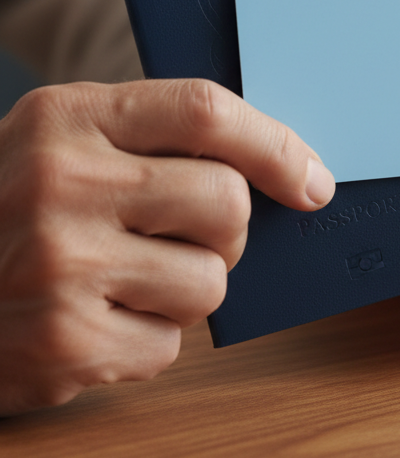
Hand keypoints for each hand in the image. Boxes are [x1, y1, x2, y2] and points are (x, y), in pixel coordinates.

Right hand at [0, 79, 334, 414]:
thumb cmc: (16, 214)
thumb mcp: (66, 149)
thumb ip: (158, 143)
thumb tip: (291, 174)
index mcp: (66, 118)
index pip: (205, 111)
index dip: (276, 146)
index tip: (312, 180)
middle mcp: (59, 183)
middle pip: (227, 201)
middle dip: (227, 232)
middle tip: (181, 239)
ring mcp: (58, 265)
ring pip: (212, 280)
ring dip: (186, 291)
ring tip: (121, 284)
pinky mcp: (63, 343)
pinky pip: (172, 346)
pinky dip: (147, 343)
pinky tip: (94, 324)